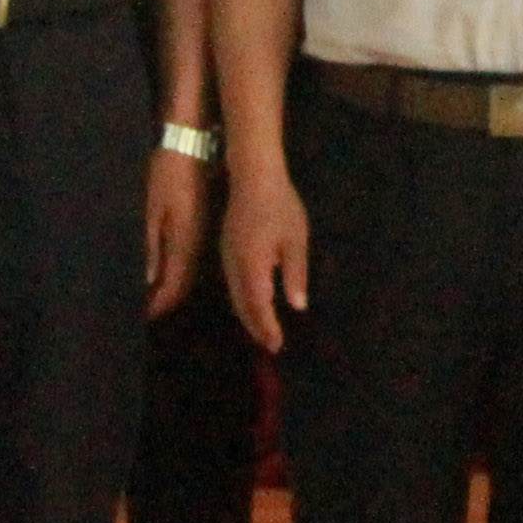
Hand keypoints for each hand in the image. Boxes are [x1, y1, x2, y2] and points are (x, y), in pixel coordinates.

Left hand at [141, 138, 210, 318]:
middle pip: (185, 284)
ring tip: (156, 297)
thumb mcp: (153, 208)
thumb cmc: (167, 173)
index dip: (160, 304)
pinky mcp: (205, 225)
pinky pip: (195, 258)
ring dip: (175, 287)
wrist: (194, 144)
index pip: (174, 285)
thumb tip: (151, 279)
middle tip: (149, 311)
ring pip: (192, 272)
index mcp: (185, 241)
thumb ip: (153, 246)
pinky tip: (170, 272)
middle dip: (167, 300)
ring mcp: (205, 234)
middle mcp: (199, 244)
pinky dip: (182, 271)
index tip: (146, 316)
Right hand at [226, 163, 309, 356]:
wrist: (253, 177)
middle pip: (242, 305)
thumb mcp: (295, 240)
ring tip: (262, 330)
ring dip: (247, 315)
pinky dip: (242, 299)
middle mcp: (234, 266)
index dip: (266, 328)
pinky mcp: (225, 249)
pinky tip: (252, 302)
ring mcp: (226, 257)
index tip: (276, 345)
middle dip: (256, 327)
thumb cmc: (280, 207)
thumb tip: (297, 305)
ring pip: (234, 295)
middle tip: (270, 345)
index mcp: (252, 265)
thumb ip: (295, 274)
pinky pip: (231, 283)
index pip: (258, 306)